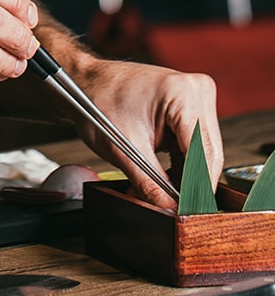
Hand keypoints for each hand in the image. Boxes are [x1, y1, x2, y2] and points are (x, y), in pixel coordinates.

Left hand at [68, 58, 222, 206]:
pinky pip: (196, 144)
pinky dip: (182, 164)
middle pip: (208, 154)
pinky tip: (165, 178)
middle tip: (172, 210)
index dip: (197, 189)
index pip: (202, 153)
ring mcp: (197, 96)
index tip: (188, 214)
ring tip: (161, 193)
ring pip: (204, 152)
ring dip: (186, 177)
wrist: (87, 82)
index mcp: (183, 93)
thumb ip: (149, 184)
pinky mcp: (192, 106)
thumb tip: (171, 210)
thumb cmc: (98, 102)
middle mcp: (197, 90)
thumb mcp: (122, 149)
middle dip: (191, 185)